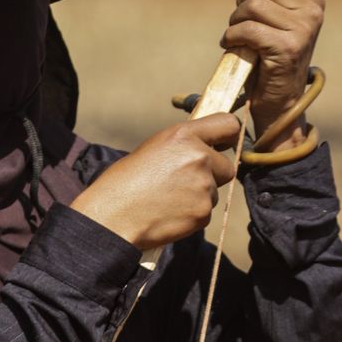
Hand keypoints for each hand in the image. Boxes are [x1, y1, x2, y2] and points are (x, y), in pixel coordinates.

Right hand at [70, 114, 242, 250]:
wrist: (112, 217)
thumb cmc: (124, 182)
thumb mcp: (153, 149)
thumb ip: (183, 146)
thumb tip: (205, 149)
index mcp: (183, 135)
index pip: (229, 125)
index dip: (228, 137)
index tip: (225, 144)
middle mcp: (199, 158)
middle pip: (227, 166)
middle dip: (213, 174)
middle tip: (185, 182)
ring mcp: (204, 187)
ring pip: (214, 191)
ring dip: (199, 196)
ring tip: (168, 199)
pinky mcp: (204, 213)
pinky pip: (206, 212)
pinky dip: (192, 214)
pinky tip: (168, 213)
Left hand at [222, 0, 325, 150]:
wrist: (279, 101)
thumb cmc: (273, 54)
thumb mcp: (276, 13)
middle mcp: (314, 12)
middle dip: (243, 1)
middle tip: (241, 23)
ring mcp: (303, 31)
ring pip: (253, 5)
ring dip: (236, 22)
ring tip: (238, 38)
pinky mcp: (287, 49)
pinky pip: (248, 29)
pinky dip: (232, 38)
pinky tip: (234, 48)